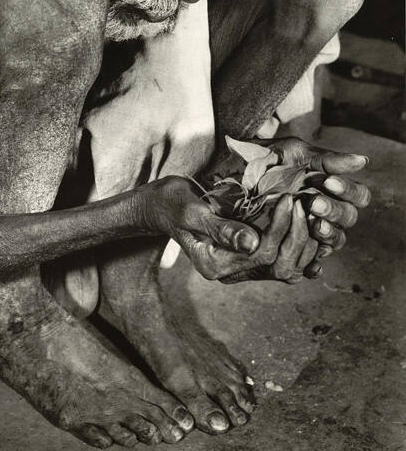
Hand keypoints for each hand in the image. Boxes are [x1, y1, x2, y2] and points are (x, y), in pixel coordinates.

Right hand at [138, 177, 314, 282]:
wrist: (163, 205)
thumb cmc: (173, 202)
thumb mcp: (193, 211)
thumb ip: (221, 228)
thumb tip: (252, 242)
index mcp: (214, 266)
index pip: (260, 253)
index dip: (279, 227)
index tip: (288, 198)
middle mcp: (229, 274)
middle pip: (277, 264)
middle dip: (296, 234)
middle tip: (302, 203)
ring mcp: (239, 268)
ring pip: (284, 267)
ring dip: (301, 242)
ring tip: (308, 213)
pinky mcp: (246, 257)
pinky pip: (280, 260)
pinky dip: (296, 244)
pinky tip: (304, 224)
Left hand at [266, 137, 370, 275]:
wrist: (228, 172)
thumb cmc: (263, 159)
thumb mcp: (291, 153)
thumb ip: (325, 159)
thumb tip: (362, 161)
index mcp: (331, 187)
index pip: (358, 196)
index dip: (348, 191)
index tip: (328, 182)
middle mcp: (325, 210)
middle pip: (348, 219)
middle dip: (334, 211)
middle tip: (313, 202)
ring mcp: (310, 230)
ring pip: (334, 241)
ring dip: (326, 234)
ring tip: (311, 223)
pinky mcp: (290, 248)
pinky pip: (309, 264)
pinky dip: (312, 264)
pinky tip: (309, 263)